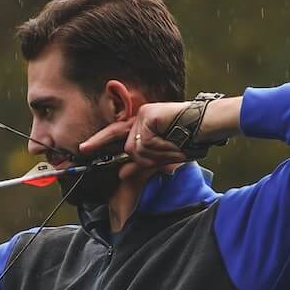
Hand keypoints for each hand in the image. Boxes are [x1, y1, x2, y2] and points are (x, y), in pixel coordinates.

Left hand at [77, 101, 193, 171]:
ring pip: (135, 150)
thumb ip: (141, 164)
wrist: (206, 125)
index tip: (83, 149)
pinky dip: (158, 149)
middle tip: (133, 153)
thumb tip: (121, 173)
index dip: (99, 141)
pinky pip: (144, 144)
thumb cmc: (188, 139)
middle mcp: (139, 117)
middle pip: (127, 148)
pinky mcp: (147, 117)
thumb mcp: (161, 156)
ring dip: (154, 156)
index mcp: (141, 124)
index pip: (115, 134)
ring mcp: (142, 116)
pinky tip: (171, 142)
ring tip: (172, 148)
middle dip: (140, 157)